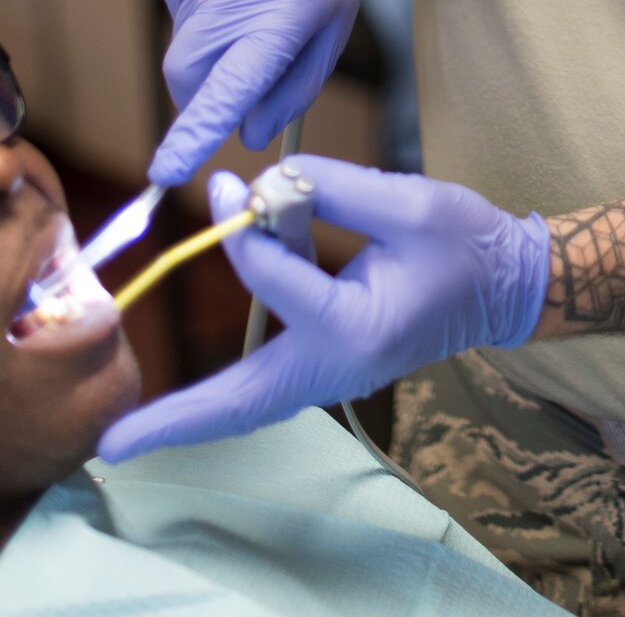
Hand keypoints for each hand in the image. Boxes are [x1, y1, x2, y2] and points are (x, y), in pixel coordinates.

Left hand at [97, 156, 551, 460]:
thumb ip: (331, 188)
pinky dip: (229, 398)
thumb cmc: (466, 239)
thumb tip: (260, 187)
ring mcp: (339, 376)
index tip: (226, 185)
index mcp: (362, 323)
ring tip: (135, 435)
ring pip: (255, 402)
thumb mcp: (406, 199)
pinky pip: (270, 388)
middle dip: (180, 419)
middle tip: (114, 443)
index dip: (248, 226)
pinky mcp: (335, 368)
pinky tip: (189, 408)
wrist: (506, 283)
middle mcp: (344, 365)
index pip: (280, 275)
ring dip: (197, 415)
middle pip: (248, 400)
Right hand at [149, 0, 368, 185]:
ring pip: (183, 42)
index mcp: (289, 5)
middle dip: (204, 94)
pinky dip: (202, 8)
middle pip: (187, 75)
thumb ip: (296, 83)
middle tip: (242, 69)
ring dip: (211, 42)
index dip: (198, 132)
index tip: (166, 172)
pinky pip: (178, 7)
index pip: (232, 83)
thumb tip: (250, 133)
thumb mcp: (336, 17)